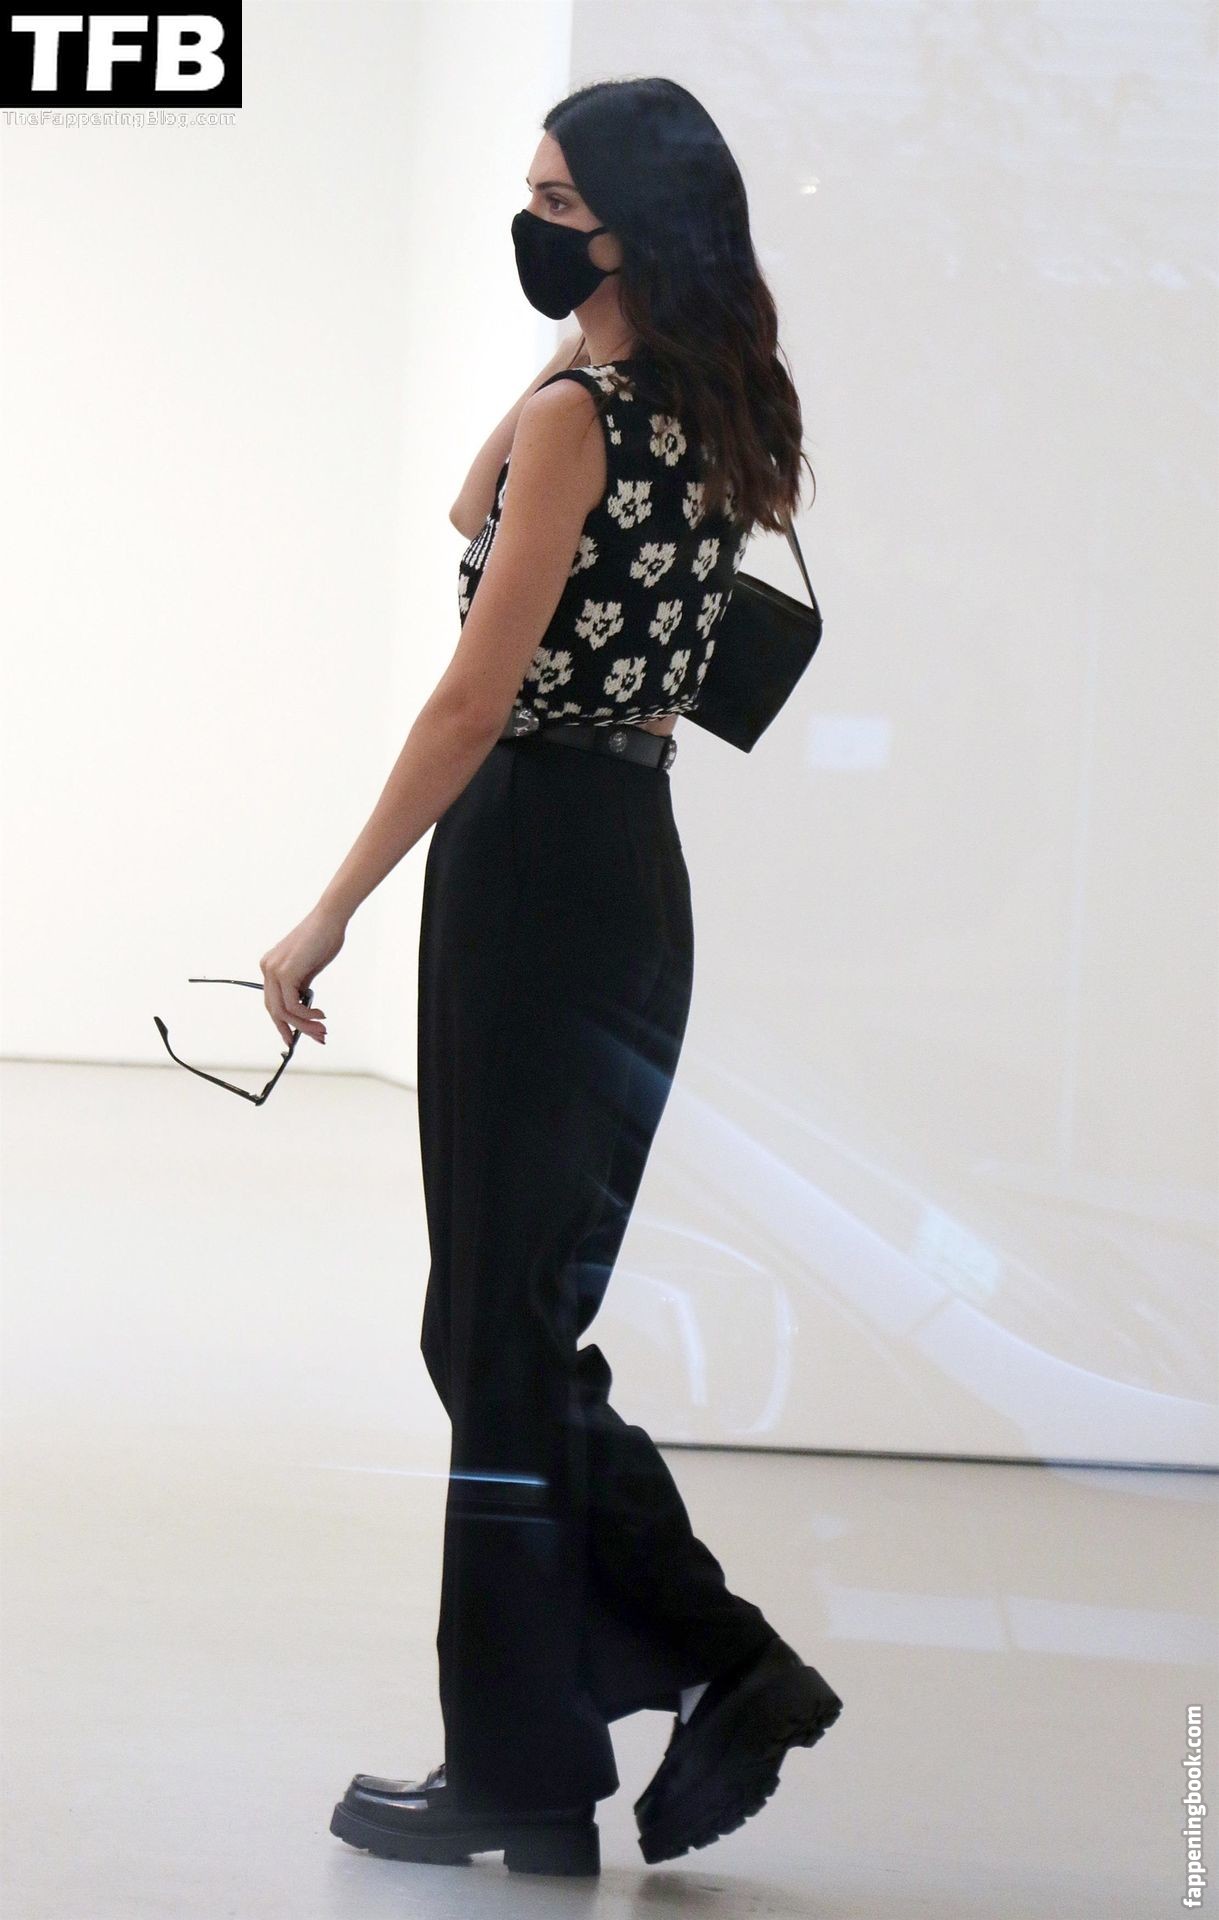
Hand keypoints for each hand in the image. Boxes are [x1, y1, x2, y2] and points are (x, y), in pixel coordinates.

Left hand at [259, 905, 345, 1048]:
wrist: (330, 919)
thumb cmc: (324, 938)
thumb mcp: (309, 969)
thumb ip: (302, 987)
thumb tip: (304, 1010)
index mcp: (271, 967)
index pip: (272, 1003)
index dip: (282, 1024)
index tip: (292, 1039)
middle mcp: (267, 969)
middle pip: (275, 1011)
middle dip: (295, 1029)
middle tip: (317, 1037)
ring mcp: (273, 970)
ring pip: (283, 1011)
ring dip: (305, 1025)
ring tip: (322, 1030)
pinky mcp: (285, 973)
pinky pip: (292, 1005)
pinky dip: (307, 1015)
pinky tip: (320, 1015)